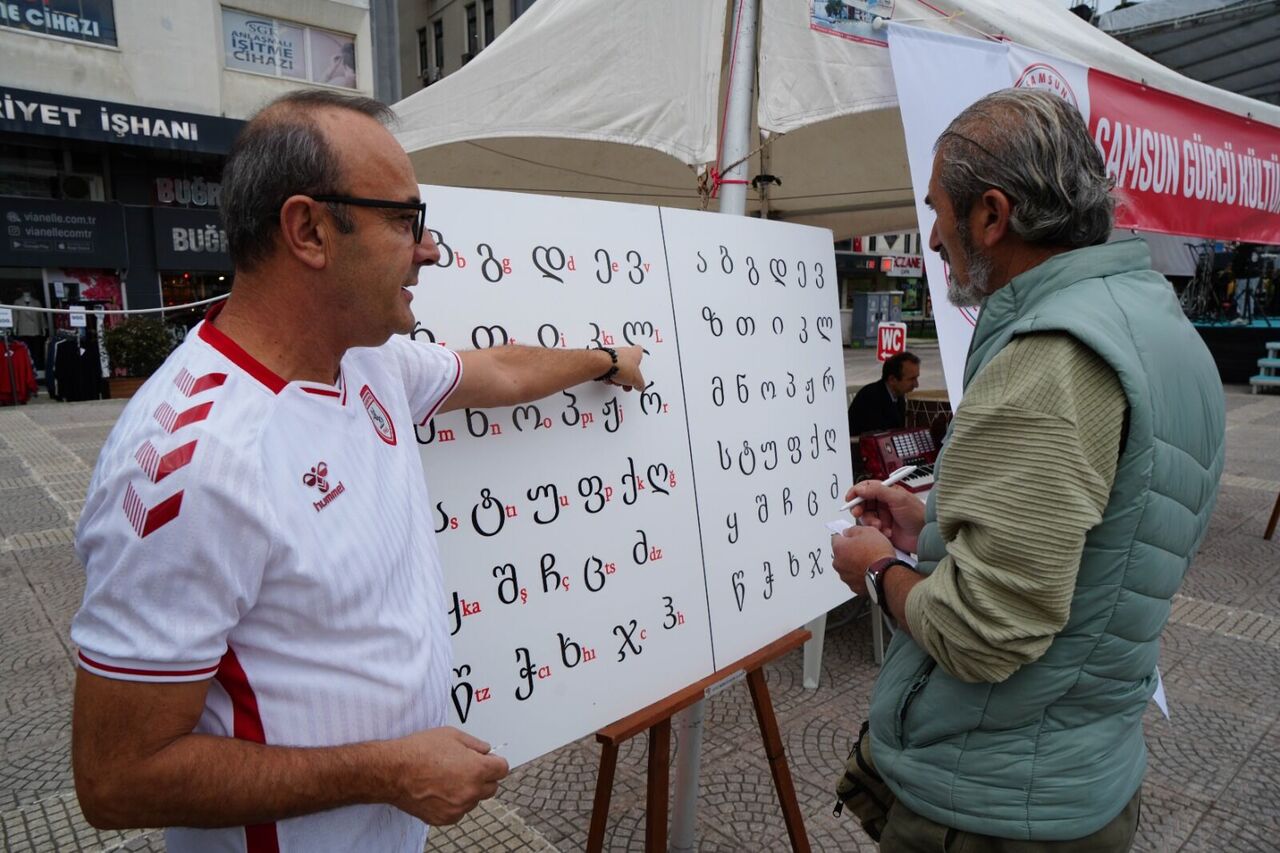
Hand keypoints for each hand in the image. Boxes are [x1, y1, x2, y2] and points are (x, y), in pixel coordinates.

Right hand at [386, 727, 509, 825]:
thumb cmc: (418, 751)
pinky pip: (458, 811)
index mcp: (477, 770)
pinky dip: (454, 802)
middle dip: (484, 777)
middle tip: (467, 767)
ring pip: (474, 800)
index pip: (502, 769)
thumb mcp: (452, 735)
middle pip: (492, 787)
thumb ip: (475, 744)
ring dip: (468, 790)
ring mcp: (458, 808)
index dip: (495, 762)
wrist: (393, 772)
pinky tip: (440, 789)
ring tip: (448, 778)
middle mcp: (470, 791)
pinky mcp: (444, 818)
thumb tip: (485, 750)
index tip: (488, 761)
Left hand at [608, 346, 644, 391]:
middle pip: (627, 364)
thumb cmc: (621, 366)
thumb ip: (639, 383)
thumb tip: (640, 386)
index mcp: (634, 353)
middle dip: (627, 376)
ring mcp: (612, 355)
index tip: (638, 365)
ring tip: (617, 383)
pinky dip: (608, 376)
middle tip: (627, 384)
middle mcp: (623, 351)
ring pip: (617, 368)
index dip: (639, 358)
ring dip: (618, 377)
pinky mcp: (603, 359)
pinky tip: (609, 380)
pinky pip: (608, 369)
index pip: (639, 350)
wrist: (604, 364)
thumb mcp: (636, 380)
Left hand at [831, 526, 894, 595]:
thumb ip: (853, 530)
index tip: (851, 536)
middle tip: (864, 549)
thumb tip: (848, 532)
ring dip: (854, 564)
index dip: (845, 536)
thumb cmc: (878, 554)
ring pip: (847, 567)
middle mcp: (838, 564)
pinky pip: (855, 578)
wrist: (887, 574)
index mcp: (839, 548)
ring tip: (869, 561)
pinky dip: (860, 575)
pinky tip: (870, 570)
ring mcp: (845, 576)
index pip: (835, 538)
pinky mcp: (854, 587)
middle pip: (841, 554)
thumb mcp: (867, 531)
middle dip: (850, 551)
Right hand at [844, 480, 924, 553]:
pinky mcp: (881, 529)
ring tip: (880, 526)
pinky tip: (886, 532)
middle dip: (860, 508)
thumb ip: (878, 491)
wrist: (925, 536)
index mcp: (887, 491)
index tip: (850, 498)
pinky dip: (876, 530)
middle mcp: (883, 503)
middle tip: (858, 512)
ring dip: (871, 521)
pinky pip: (870, 528)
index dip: (856, 492)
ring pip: (865, 516)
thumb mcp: (898, 498)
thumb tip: (860, 488)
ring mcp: (882, 516)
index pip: (866, 487)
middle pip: (862, 502)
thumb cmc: (918, 515)